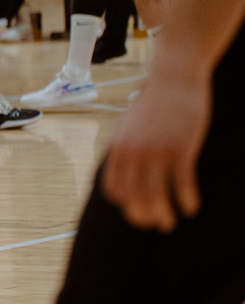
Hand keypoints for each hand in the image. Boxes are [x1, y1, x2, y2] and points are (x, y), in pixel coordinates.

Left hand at [100, 72, 209, 231]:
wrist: (173, 78)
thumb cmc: (154, 103)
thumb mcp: (128, 124)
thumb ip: (124, 147)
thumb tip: (122, 167)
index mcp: (117, 147)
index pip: (113, 188)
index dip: (124, 205)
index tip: (136, 212)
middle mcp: (132, 152)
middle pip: (132, 197)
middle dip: (142, 217)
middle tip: (156, 225)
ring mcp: (155, 151)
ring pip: (155, 196)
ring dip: (163, 215)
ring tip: (170, 222)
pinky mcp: (179, 149)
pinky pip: (182, 184)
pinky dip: (186, 200)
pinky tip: (191, 207)